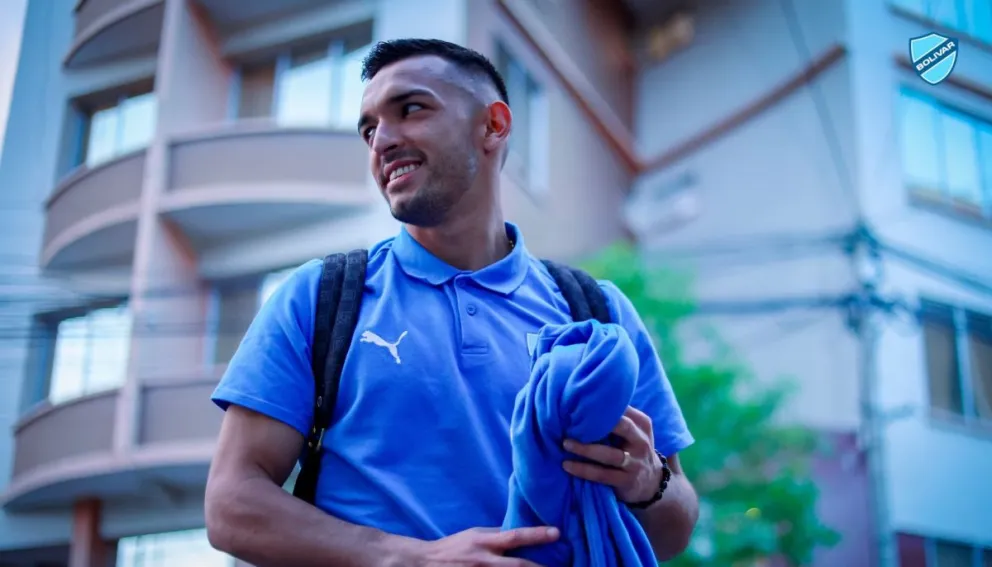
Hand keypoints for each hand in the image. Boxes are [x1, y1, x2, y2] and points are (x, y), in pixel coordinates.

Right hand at [413, 526, 558, 565]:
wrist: (426, 563)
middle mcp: (485, 560)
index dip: (536, 534)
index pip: (514, 536)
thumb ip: (496, 535)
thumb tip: (519, 533)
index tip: (556, 532)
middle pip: (518, 565)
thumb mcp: (475, 534)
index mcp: (485, 541)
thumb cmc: (454, 546)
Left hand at [561, 406, 661, 503]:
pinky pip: (602, 474)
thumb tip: (585, 401)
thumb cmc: (632, 448)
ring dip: (585, 449)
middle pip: (623, 426)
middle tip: (573, 420)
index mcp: (641, 424)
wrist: (652, 482)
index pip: (623, 409)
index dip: (602, 405)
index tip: (580, 402)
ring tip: (566, 443)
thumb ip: (617, 417)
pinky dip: (583, 470)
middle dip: (598, 423)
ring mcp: (635, 462)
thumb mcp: (633, 431)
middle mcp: (641, 441)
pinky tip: (567, 465)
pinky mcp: (626, 480)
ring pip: (609, 454)